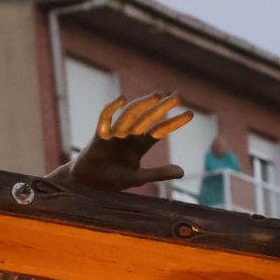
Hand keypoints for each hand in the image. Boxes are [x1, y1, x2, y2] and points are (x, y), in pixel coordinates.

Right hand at [49, 93, 190, 192]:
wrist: (89, 184)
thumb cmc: (113, 180)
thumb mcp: (138, 178)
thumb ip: (159, 174)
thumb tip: (182, 172)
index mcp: (140, 145)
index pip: (160, 130)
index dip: (174, 123)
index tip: (190, 114)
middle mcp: (130, 136)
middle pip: (148, 118)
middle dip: (163, 107)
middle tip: (179, 96)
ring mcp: (115, 133)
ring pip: (130, 116)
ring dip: (143, 105)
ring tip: (157, 96)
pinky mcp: (99, 135)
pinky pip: (105, 120)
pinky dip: (112, 109)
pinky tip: (122, 99)